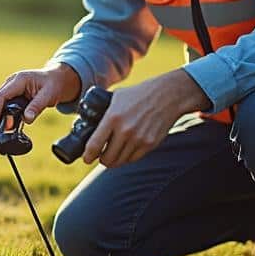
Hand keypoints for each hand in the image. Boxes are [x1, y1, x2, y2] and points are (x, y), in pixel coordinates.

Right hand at [0, 63, 80, 130]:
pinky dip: (8, 116)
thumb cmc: (54, 84)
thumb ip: (36, 106)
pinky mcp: (15, 95)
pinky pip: (8, 106)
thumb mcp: (49, 95)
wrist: (58, 79)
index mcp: (19, 79)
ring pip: (2, 104)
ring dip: (3, 117)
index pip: (1, 96)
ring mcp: (12, 88)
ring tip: (4, 130)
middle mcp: (12, 82)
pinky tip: (10, 125)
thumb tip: (26, 119)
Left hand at [83, 69, 209, 166]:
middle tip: (100, 157)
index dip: (88, 156)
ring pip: (120, 161)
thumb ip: (105, 111)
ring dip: (114, 160)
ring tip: (112, 155)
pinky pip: (134, 159)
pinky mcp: (150, 144)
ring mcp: (138, 139)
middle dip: (101, 160)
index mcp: (113, 117)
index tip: (86, 158)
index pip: (94, 145)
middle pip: (107, 159)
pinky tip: (125, 152)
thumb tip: (91, 121)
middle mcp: (125, 130)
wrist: (168, 95)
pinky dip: (127, 158)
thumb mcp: (117, 97)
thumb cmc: (140, 94)